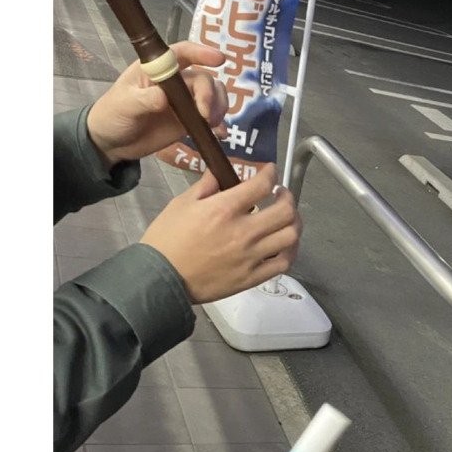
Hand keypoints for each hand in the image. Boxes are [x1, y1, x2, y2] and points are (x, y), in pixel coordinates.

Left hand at [87, 42, 227, 167]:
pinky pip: (210, 118)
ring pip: (213, 95)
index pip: (183, 53)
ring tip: (211, 123)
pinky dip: (218, 124)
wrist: (111, 142)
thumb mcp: (124, 104)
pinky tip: (220, 134)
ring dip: (219, 106)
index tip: (219, 60)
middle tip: (205, 114)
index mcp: (157, 69)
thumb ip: (144, 99)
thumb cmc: (112, 114)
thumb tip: (165, 98)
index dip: (202, 52)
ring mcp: (184, 101)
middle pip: (203, 78)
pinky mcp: (188, 120)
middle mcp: (175, 81)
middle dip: (209, 94)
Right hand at [140, 164, 301, 301]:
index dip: (271, 173)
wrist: (158, 280)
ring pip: (290, 236)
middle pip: (285, 210)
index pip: (262, 184)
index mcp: (224, 209)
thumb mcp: (181, 204)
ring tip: (286, 219)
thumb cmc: (166, 240)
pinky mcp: (251, 278)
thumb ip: (206, 185)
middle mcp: (243, 232)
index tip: (270, 172)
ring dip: (293, 223)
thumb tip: (220, 171)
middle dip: (288, 197)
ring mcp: (250, 257)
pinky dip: (289, 251)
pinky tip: (283, 244)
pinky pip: (283, 263)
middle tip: (281, 195)